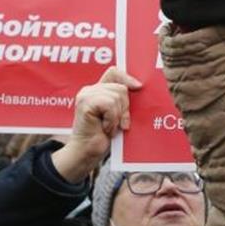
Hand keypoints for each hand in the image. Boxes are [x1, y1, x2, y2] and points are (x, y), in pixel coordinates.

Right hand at [51, 67, 142, 181]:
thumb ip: (122, 101)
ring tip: (110, 127)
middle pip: (120, 88)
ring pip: (117, 96)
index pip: (114, 72)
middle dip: (125, 108)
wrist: (87, 152)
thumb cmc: (103, 136)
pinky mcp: (85, 103)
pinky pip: (110, 105)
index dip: (127, 78)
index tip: (138, 87)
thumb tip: (139, 87)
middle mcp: (90, 90)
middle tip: (118, 124)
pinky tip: (105, 129)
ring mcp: (86, 95)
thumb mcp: (117, 115)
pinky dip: (112, 120)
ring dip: (118, 116)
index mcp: (98, 90)